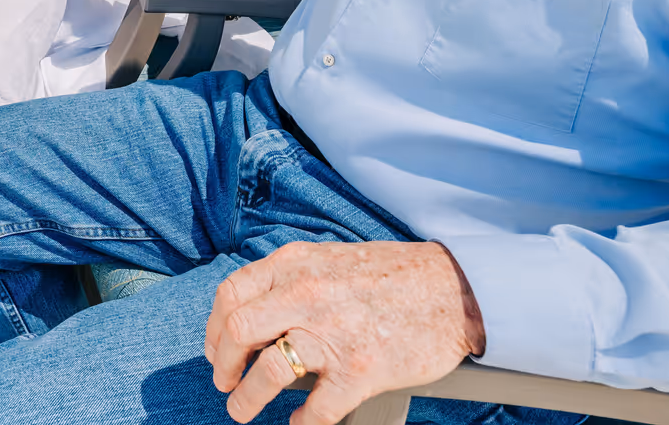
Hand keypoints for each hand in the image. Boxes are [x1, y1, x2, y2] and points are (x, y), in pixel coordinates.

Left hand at [205, 241, 485, 424]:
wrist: (454, 288)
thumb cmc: (391, 275)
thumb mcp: (328, 259)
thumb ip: (290, 280)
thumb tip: (252, 312)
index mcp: (295, 265)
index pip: (231, 294)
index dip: (214, 328)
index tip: (216, 350)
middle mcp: (307, 295)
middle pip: (238, 332)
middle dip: (223, 365)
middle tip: (223, 382)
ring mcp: (334, 334)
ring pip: (269, 373)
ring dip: (246, 399)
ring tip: (241, 411)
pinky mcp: (362, 370)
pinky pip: (317, 408)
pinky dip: (302, 423)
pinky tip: (299, 424)